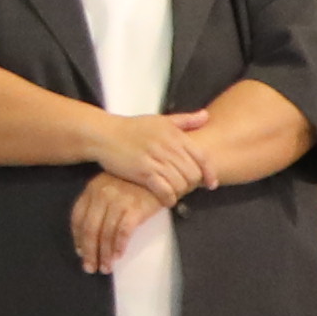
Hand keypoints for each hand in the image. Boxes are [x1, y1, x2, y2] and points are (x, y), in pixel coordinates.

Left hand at [66, 169, 168, 273]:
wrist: (162, 174)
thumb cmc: (136, 183)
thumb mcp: (112, 186)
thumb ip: (99, 203)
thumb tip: (90, 236)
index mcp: (93, 188)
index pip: (78, 217)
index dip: (77, 238)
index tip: (80, 252)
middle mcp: (102, 193)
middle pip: (90, 228)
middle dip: (89, 252)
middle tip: (90, 268)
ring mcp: (119, 200)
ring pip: (106, 233)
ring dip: (104, 254)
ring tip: (106, 267)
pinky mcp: (135, 208)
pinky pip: (123, 232)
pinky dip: (119, 246)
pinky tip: (118, 256)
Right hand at [91, 106, 215, 200]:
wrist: (105, 135)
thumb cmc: (132, 128)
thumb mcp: (161, 119)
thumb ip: (185, 120)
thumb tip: (206, 116)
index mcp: (175, 134)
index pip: (202, 157)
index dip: (210, 173)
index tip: (211, 183)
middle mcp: (169, 147)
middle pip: (193, 173)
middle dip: (192, 184)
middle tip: (185, 188)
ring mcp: (156, 160)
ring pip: (180, 183)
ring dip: (180, 192)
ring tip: (174, 193)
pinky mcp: (144, 172)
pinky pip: (164, 190)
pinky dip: (169, 198)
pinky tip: (166, 199)